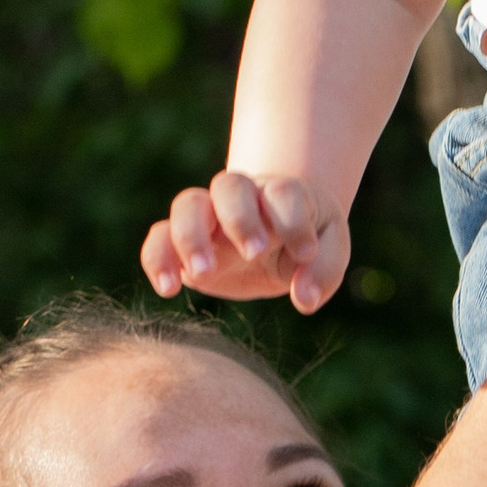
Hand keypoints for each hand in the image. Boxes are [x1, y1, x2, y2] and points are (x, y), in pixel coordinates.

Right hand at [140, 171, 349, 315]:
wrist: (279, 236)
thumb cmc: (308, 240)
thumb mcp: (329, 251)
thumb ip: (323, 272)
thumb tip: (304, 300)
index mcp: (282, 194)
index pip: (283, 194)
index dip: (293, 221)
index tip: (306, 253)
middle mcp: (242, 197)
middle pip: (229, 186)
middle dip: (240, 219)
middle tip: (255, 254)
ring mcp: (209, 215)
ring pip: (188, 204)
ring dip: (191, 236)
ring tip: (203, 275)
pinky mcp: (183, 241)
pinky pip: (159, 237)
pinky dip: (157, 258)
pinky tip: (168, 289)